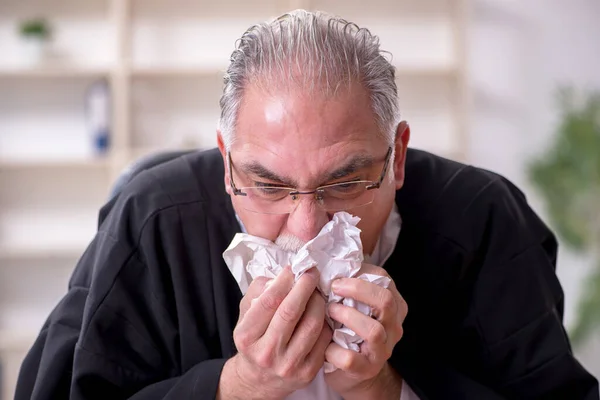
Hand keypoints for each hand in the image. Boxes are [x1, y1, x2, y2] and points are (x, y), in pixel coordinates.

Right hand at [218, 266, 332, 399]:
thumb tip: (284, 275)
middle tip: (312, 273)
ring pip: (312, 325)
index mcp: (246, 336)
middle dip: (305, 287)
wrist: (260, 380)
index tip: (294, 268)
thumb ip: (259, 291)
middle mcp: (266, 353)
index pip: (269, 301)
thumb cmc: (255, 339)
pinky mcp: (308, 373)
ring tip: (318, 293)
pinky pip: (324, 339)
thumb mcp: (246, 314)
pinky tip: (321, 314)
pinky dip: (325, 322)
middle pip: (291, 312)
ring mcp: (288, 365)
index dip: (285, 280)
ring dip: (319, 302)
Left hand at [324, 264, 407, 399]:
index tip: (337, 276)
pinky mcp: (366, 369)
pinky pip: (351, 358)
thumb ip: (347, 283)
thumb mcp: (353, 304)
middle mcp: (393, 327)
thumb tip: (324, 258)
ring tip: (329, 311)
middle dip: (357, 290)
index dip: (360, 275)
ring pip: (373, 330)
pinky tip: (325, 343)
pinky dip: (333, 349)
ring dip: (347, 316)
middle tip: (333, 287)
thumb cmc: (348, 329)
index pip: (385, 281)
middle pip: (385, 301)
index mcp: (393, 306)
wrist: (353, 372)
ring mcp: (382, 350)